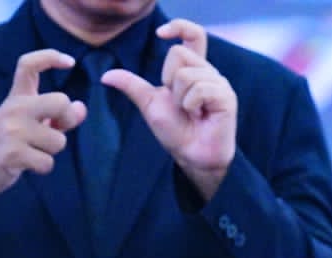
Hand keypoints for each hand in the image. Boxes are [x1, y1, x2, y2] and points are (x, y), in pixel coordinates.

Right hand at [0, 49, 86, 234]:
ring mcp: (12, 130)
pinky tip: (26, 166)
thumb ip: (55, 116)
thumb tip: (81, 108)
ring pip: (58, 141)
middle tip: (57, 129)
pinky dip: (42, 168)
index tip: (70, 62)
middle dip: (68, 119)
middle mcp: (14, 108)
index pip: (28, 65)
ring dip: (51, 152)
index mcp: (16, 98)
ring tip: (31, 152)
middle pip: (60, 101)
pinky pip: (47, 163)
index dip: (51, 57)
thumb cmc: (4, 145)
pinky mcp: (12, 154)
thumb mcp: (27, 124)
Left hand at [103, 19, 236, 201]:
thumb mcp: (149, 104)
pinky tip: (200, 116)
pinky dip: (191, 105)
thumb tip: (105, 76)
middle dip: (169, 81)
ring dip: (180, 99)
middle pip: (178, 54)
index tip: (160, 33)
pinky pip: (199, 89)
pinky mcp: (226, 97)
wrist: (191, 156)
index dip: (179, 27)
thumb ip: (132, 86)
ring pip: (186, 74)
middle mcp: (208, 72)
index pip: (193, 35)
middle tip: (180, 104)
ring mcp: (219, 83)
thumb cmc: (176, 131)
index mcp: (193, 68)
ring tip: (191, 113)